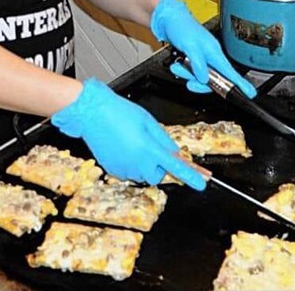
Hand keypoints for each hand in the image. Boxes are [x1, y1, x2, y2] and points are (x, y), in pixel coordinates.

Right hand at [52, 79, 206, 189]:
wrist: (92, 112)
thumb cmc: (118, 111)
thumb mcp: (148, 121)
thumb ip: (164, 140)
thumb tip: (175, 153)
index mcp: (148, 147)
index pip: (175, 165)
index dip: (191, 175)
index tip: (202, 183)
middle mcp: (136, 162)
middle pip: (158, 174)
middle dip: (159, 165)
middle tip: (150, 148)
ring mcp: (123, 168)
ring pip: (143, 174)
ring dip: (144, 164)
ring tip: (132, 143)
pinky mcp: (113, 170)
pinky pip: (129, 172)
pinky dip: (130, 163)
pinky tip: (123, 147)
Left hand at [149, 0, 256, 97]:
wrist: (170, 19)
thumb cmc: (181, 27)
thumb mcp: (189, 46)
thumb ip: (198, 63)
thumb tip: (204, 78)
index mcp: (214, 52)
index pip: (230, 72)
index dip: (241, 84)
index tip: (250, 93)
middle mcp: (211, 56)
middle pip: (213, 79)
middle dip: (198, 81)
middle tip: (189, 81)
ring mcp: (204, 58)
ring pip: (200, 76)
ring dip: (187, 74)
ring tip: (178, 65)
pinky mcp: (195, 58)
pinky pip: (193, 72)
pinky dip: (184, 70)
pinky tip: (178, 63)